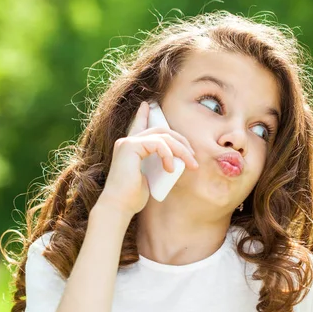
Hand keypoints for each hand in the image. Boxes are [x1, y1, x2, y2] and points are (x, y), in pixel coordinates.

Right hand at [97, 101, 198, 215]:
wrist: (119, 206)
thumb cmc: (132, 197)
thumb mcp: (149, 177)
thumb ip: (156, 164)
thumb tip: (174, 162)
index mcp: (130, 148)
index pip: (138, 126)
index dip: (144, 115)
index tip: (147, 105)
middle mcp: (127, 142)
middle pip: (161, 131)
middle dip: (181, 141)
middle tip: (193, 156)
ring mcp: (127, 143)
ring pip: (163, 136)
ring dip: (181, 150)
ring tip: (190, 165)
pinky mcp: (130, 146)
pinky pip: (158, 143)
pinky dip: (168, 155)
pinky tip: (170, 169)